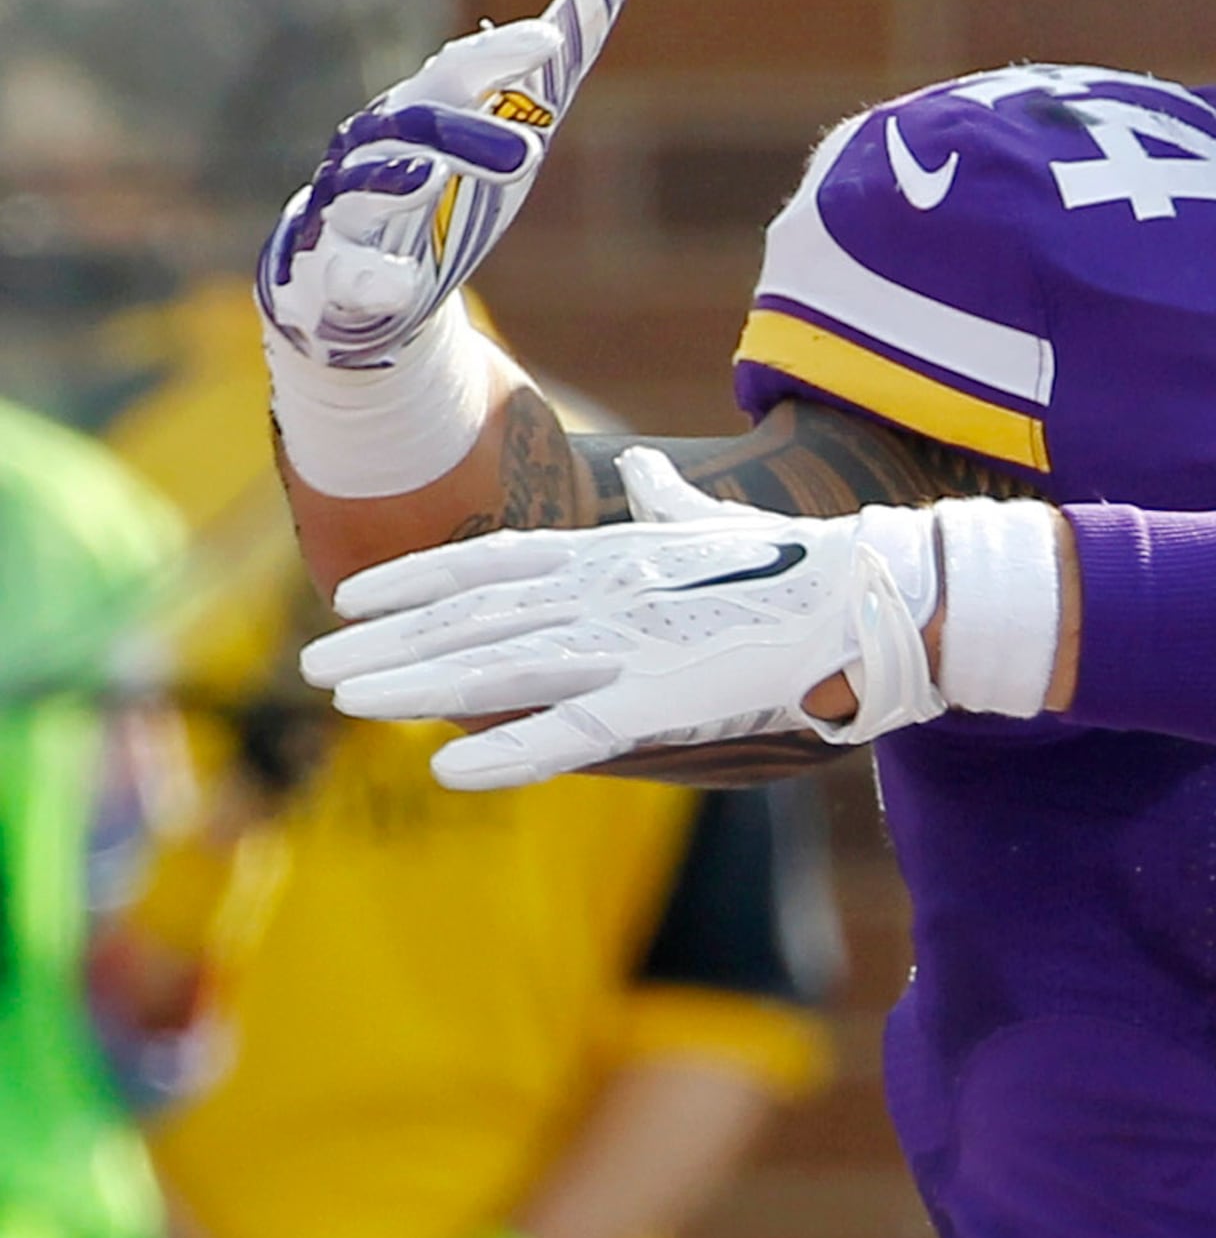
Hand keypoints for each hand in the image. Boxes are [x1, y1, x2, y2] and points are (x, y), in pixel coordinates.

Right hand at [256, 0, 621, 367]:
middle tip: (530, 151)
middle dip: (466, 131)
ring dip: (392, 181)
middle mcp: (375, 151)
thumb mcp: (510, 129)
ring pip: (357, 187)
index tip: (551, 42)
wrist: (366, 280)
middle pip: (412, 125)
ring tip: (429, 176)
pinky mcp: (335, 274)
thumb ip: (553, 67)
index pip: (456, 70)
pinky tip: (398, 281)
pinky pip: (346, 273)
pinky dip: (371, 276)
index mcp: (421, 111)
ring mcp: (346, 210)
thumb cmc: (449, 186)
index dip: (499, 54)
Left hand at [300, 447, 943, 787]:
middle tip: (312, 664)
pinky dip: (510, 750)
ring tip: (347, 701)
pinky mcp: (667, 701)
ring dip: (418, 686)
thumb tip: (642, 469)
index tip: (351, 594)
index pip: (494, 560)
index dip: (417, 576)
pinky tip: (448, 768)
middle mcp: (609, 593)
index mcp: (618, 554)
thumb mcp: (723, 526)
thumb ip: (670, 505)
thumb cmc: (810, 564)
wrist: (881, 597)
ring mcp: (634, 646)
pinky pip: (574, 731)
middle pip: (476, 617)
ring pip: (502, 667)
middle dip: (389, 641)